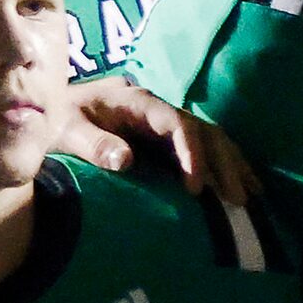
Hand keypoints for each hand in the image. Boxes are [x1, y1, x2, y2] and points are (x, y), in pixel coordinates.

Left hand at [61, 80, 254, 202]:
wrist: (51, 112)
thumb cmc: (57, 119)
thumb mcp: (66, 130)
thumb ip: (94, 143)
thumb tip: (126, 161)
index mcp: (139, 102)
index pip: (178, 125)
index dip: (192, 155)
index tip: (196, 188)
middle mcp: (161, 109)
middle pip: (206, 132)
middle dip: (224, 166)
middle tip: (236, 200)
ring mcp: (168, 122)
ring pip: (214, 139)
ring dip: (233, 167)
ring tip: (251, 196)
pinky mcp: (169, 137)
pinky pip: (207, 148)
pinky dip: (227, 166)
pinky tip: (244, 185)